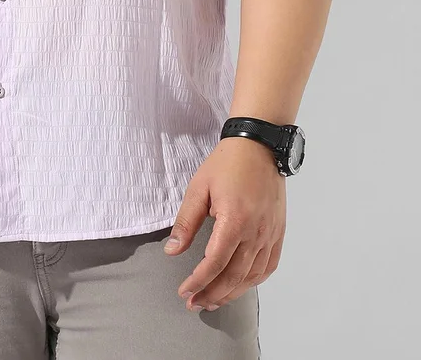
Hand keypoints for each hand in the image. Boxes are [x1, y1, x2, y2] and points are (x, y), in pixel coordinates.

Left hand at [163, 136, 285, 311]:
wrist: (259, 147)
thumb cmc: (227, 164)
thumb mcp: (198, 188)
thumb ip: (186, 222)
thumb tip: (172, 251)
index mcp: (235, 220)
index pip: (214, 263)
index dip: (198, 281)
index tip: (184, 291)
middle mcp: (256, 232)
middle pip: (233, 276)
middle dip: (212, 294)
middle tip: (194, 303)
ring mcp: (270, 234)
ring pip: (252, 276)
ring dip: (231, 293)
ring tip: (213, 301)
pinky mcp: (278, 232)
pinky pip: (268, 266)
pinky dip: (253, 281)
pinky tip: (240, 286)